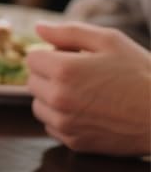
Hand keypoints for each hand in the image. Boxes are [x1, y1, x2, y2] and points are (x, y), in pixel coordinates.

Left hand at [27, 21, 150, 155]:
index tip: (74, 58)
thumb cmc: (141, 74)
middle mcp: (58, 98)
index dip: (52, 54)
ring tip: (86, 94)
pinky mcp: (74, 143)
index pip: (32, 58)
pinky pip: (52, 126)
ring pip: (39, 105)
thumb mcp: (110, 41)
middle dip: (51, 75)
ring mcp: (65, 123)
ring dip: (53, 98)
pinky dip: (64, 118)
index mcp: (64, 70)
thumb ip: (68, 32)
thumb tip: (38, 28)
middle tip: (83, 75)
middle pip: (33, 81)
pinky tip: (89, 112)